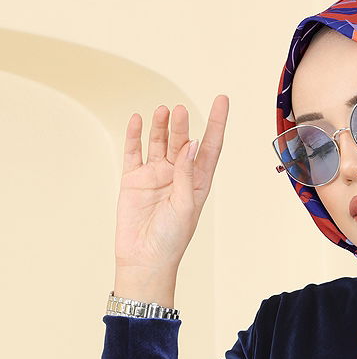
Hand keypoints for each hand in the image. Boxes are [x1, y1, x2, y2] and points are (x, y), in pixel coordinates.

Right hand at [114, 95, 228, 272]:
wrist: (144, 259)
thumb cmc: (172, 239)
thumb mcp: (186, 206)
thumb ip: (187, 174)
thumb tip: (191, 143)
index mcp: (197, 183)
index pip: (209, 147)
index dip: (216, 123)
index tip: (222, 99)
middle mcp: (177, 176)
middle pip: (182, 142)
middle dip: (181, 126)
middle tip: (180, 112)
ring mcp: (155, 176)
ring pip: (158, 143)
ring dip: (161, 127)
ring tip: (163, 111)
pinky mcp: (133, 180)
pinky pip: (134, 152)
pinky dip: (136, 136)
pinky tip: (139, 120)